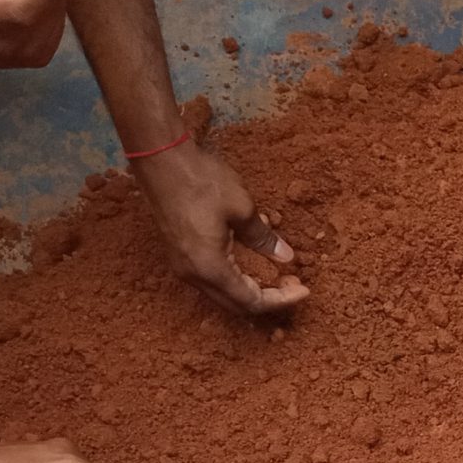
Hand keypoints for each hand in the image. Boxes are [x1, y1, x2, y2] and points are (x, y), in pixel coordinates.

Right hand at [130, 140, 307, 317]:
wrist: (159, 158)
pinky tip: (251, 261)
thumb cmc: (200, 180)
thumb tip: (285, 256)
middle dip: (268, 299)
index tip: (303, 290)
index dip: (281, 300)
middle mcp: (193, 275)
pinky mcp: (178, 254)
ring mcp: (182, 266)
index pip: (252, 301)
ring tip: (277, 275)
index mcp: (210, 268)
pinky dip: (235, 277)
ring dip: (251, 289)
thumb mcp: (242, 208)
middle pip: (237, 305)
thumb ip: (263, 237)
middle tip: (293, 283)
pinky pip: (211, 279)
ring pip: (223, 294)